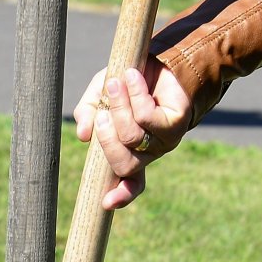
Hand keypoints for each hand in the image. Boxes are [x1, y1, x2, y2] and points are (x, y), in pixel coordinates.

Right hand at [72, 64, 190, 209]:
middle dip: (107, 138)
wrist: (155, 58)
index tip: (106, 203)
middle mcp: (149, 152)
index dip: (121, 196)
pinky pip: (148, 116)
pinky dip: (136, 95)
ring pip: (133, 137)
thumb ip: (88, 113)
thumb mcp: (98, 96)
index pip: (130, 184)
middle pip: (124, 164)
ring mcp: (164, 140)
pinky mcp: (177, 121)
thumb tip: (84, 136)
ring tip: (115, 83)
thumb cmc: (124, 83)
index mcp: (130, 153)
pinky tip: (131, 77)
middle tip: (102, 112)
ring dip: (119, 108)